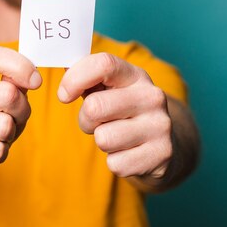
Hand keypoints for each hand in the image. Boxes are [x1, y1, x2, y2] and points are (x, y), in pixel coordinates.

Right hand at [0, 46, 41, 182]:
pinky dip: (1, 152)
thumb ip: (16, 82)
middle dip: (22, 109)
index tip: (36, 82)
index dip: (21, 66)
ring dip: (11, 133)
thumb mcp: (3, 95)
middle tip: (15, 117)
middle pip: (7, 94)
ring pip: (4, 126)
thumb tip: (32, 78)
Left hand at [58, 53, 172, 180]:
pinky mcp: (162, 155)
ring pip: (103, 138)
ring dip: (101, 142)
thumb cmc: (123, 111)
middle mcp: (152, 96)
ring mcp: (160, 126)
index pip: (103, 64)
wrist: (163, 144)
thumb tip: (64, 63)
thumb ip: (86, 76)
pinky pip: (116, 164)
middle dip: (85, 119)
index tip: (63, 95)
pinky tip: (128, 152)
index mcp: (136, 75)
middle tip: (96, 122)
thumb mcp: (109, 89)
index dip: (75, 79)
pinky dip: (115, 162)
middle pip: (95, 106)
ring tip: (116, 136)